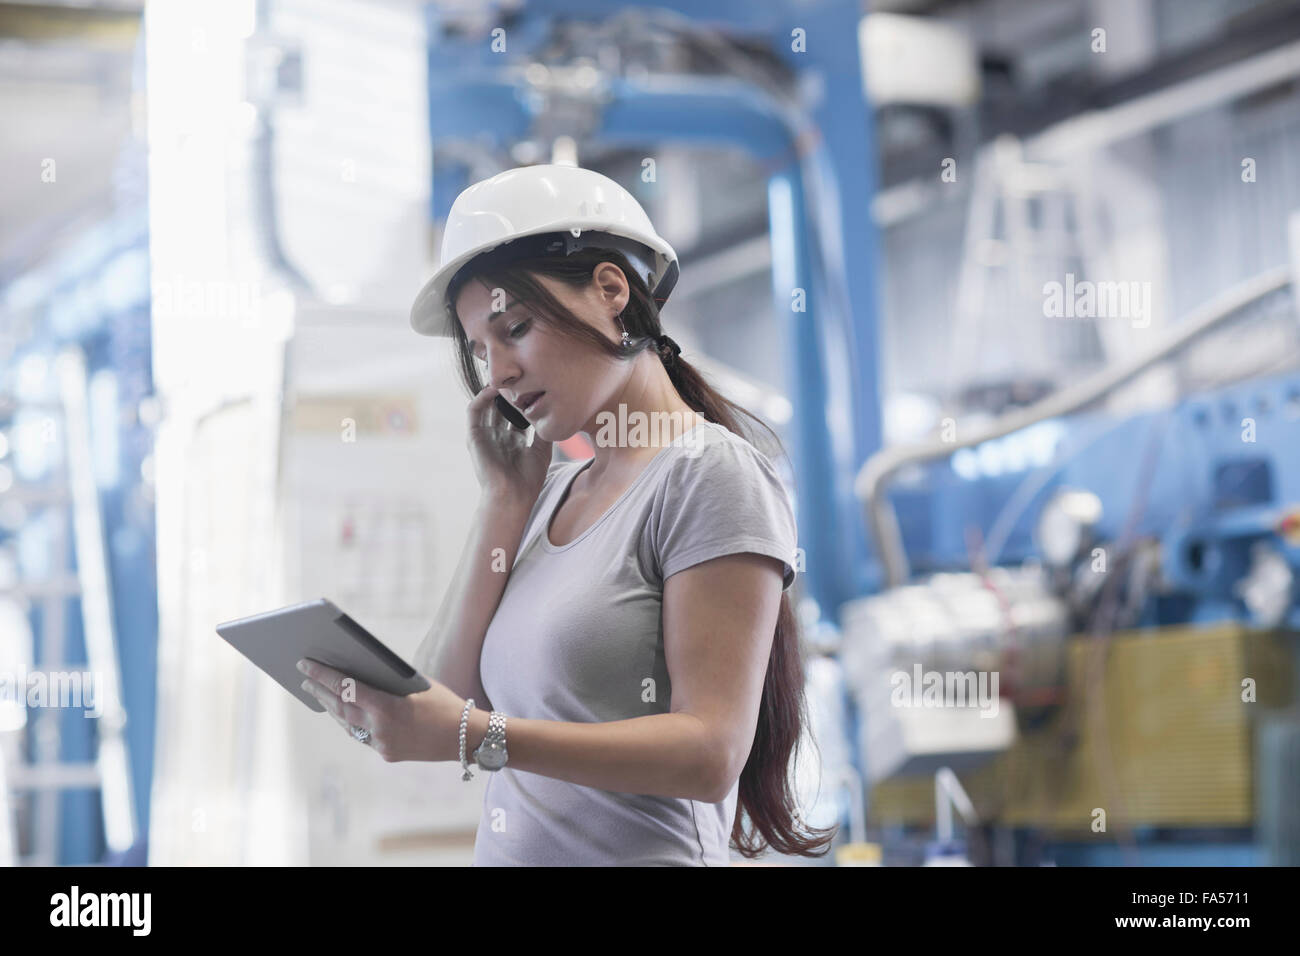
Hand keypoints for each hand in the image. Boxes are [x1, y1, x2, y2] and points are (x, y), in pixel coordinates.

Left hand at [297, 658, 470, 762]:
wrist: (464, 736)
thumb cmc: (443, 702)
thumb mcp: (415, 684)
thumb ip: (386, 682)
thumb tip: (358, 673)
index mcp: (385, 707)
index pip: (345, 688)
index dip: (322, 675)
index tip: (305, 665)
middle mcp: (379, 729)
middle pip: (340, 708)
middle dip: (320, 692)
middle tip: (304, 678)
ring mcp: (382, 745)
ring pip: (347, 725)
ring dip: (331, 708)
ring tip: (317, 694)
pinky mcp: (387, 754)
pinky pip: (362, 736)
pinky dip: (350, 722)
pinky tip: (342, 713)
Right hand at [467, 384, 552, 502]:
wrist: (511, 496)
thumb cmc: (528, 480)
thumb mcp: (542, 450)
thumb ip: (544, 431)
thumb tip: (552, 411)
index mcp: (513, 440)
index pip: (516, 413)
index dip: (523, 399)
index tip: (533, 383)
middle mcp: (498, 436)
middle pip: (501, 407)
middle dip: (508, 392)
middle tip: (517, 374)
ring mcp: (486, 436)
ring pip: (487, 405)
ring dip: (494, 391)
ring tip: (506, 377)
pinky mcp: (474, 437)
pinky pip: (474, 411)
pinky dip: (482, 397)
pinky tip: (494, 388)